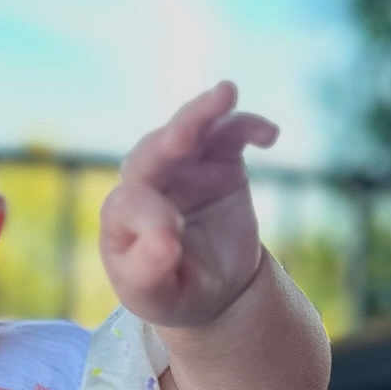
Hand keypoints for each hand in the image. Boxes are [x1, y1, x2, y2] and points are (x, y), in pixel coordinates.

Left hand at [100, 81, 276, 327]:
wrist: (213, 289)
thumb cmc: (171, 292)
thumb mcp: (153, 296)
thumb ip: (148, 273)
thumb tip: (165, 243)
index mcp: (121, 216)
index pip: (129, 206)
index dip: (149, 219)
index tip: (171, 243)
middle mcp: (146, 181)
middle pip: (152, 152)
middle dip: (170, 138)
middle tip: (183, 135)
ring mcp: (183, 165)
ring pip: (190, 131)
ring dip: (204, 112)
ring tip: (226, 93)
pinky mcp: (219, 159)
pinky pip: (230, 134)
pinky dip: (248, 126)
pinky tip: (269, 135)